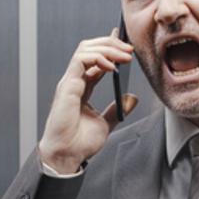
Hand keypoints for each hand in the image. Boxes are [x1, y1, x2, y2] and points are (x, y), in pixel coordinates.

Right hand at [37, 31, 137, 173]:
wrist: (67, 155)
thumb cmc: (79, 143)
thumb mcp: (105, 123)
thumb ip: (117, 108)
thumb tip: (131, 98)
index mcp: (82, 87)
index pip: (95, 59)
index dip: (110, 49)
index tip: (126, 46)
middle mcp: (74, 81)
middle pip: (89, 49)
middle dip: (111, 44)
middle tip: (129, 49)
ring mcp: (70, 82)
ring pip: (85, 49)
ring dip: (107, 48)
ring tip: (124, 56)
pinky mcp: (68, 85)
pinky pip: (81, 60)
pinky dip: (98, 58)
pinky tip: (112, 66)